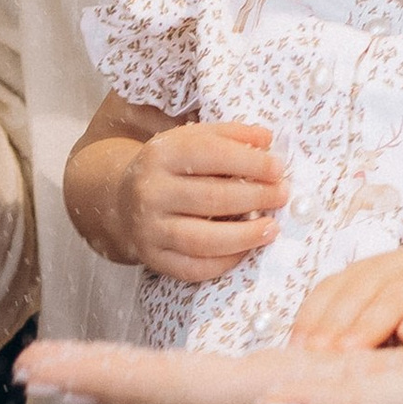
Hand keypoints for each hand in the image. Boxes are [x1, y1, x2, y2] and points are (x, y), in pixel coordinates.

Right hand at [120, 121, 285, 284]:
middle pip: (211, 198)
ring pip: (202, 239)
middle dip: (255, 198)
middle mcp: (151, 192)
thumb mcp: (191, 140)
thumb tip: (267, 139)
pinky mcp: (153, 258)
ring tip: (272, 228)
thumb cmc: (170, 168)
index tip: (278, 169)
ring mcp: (150, 228)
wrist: (120, 200)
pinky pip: (193, 268)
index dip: (250, 162)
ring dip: (244, 236)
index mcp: (161, 154)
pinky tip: (246, 250)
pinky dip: (224, 262)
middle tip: (282, 196)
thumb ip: (230, 135)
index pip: (211, 155)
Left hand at [287, 240, 402, 350]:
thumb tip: (306, 371)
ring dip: (370, 322)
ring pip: (392, 294)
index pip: (329, 290)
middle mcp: (389, 268)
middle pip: (355, 291)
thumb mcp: (383, 318)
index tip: (297, 351)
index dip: (311, 318)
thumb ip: (352, 335)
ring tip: (352, 352)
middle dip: (334, 324)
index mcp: (364, 274)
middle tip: (318, 356)